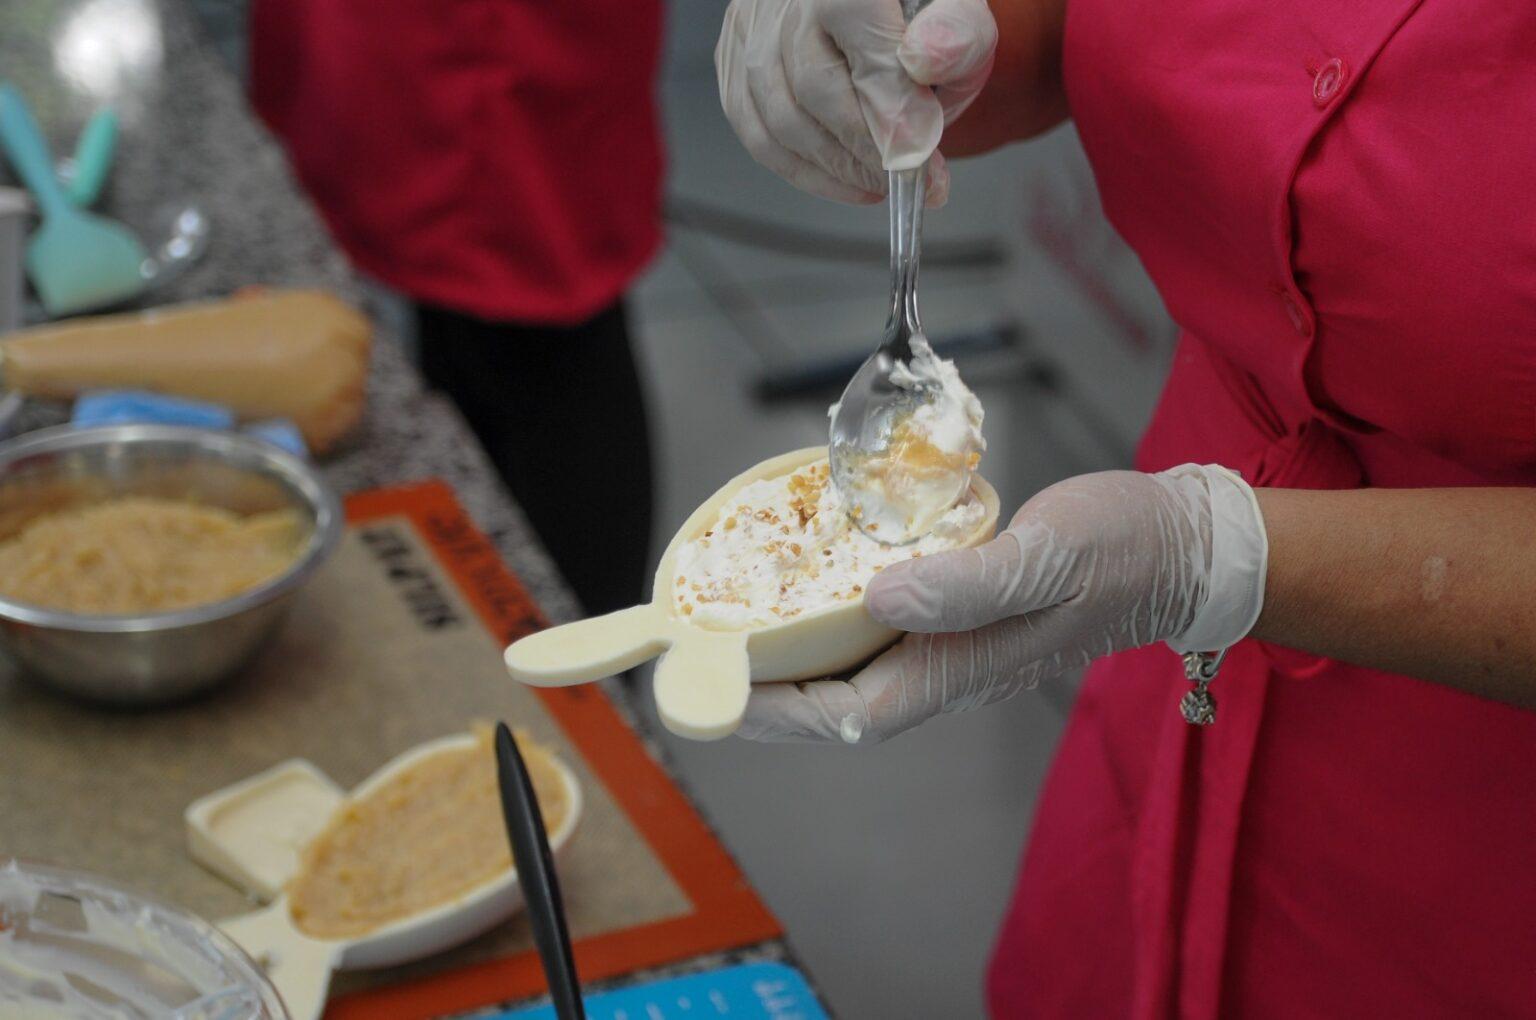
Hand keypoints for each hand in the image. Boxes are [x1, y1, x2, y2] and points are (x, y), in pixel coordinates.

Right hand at [715, 0, 997, 205]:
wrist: (878, 2)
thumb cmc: (915, 8)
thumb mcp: (958, 10)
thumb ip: (956, 35)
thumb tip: (925, 62)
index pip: (864, 55)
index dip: (892, 117)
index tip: (920, 158)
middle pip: (815, 92)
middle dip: (863, 151)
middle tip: (902, 180)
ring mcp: (752, 25)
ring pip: (777, 119)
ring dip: (831, 168)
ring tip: (874, 184)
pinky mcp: (734, 54)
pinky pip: (753, 129)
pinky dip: (797, 167)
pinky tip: (838, 178)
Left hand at [737, 465, 1266, 742]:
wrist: (1173, 544)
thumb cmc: (1119, 552)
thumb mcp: (1047, 560)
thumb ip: (968, 586)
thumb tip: (881, 599)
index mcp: (957, 671)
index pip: (843, 713)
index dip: (772, 711)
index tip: (712, 692)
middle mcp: (942, 668)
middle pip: (832, 700)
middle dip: (761, 692)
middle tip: (696, 661)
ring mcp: (947, 644)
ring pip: (848, 667)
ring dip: (787, 656)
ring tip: (727, 628)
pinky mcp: (952, 613)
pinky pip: (874, 627)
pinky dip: (828, 614)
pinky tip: (802, 585)